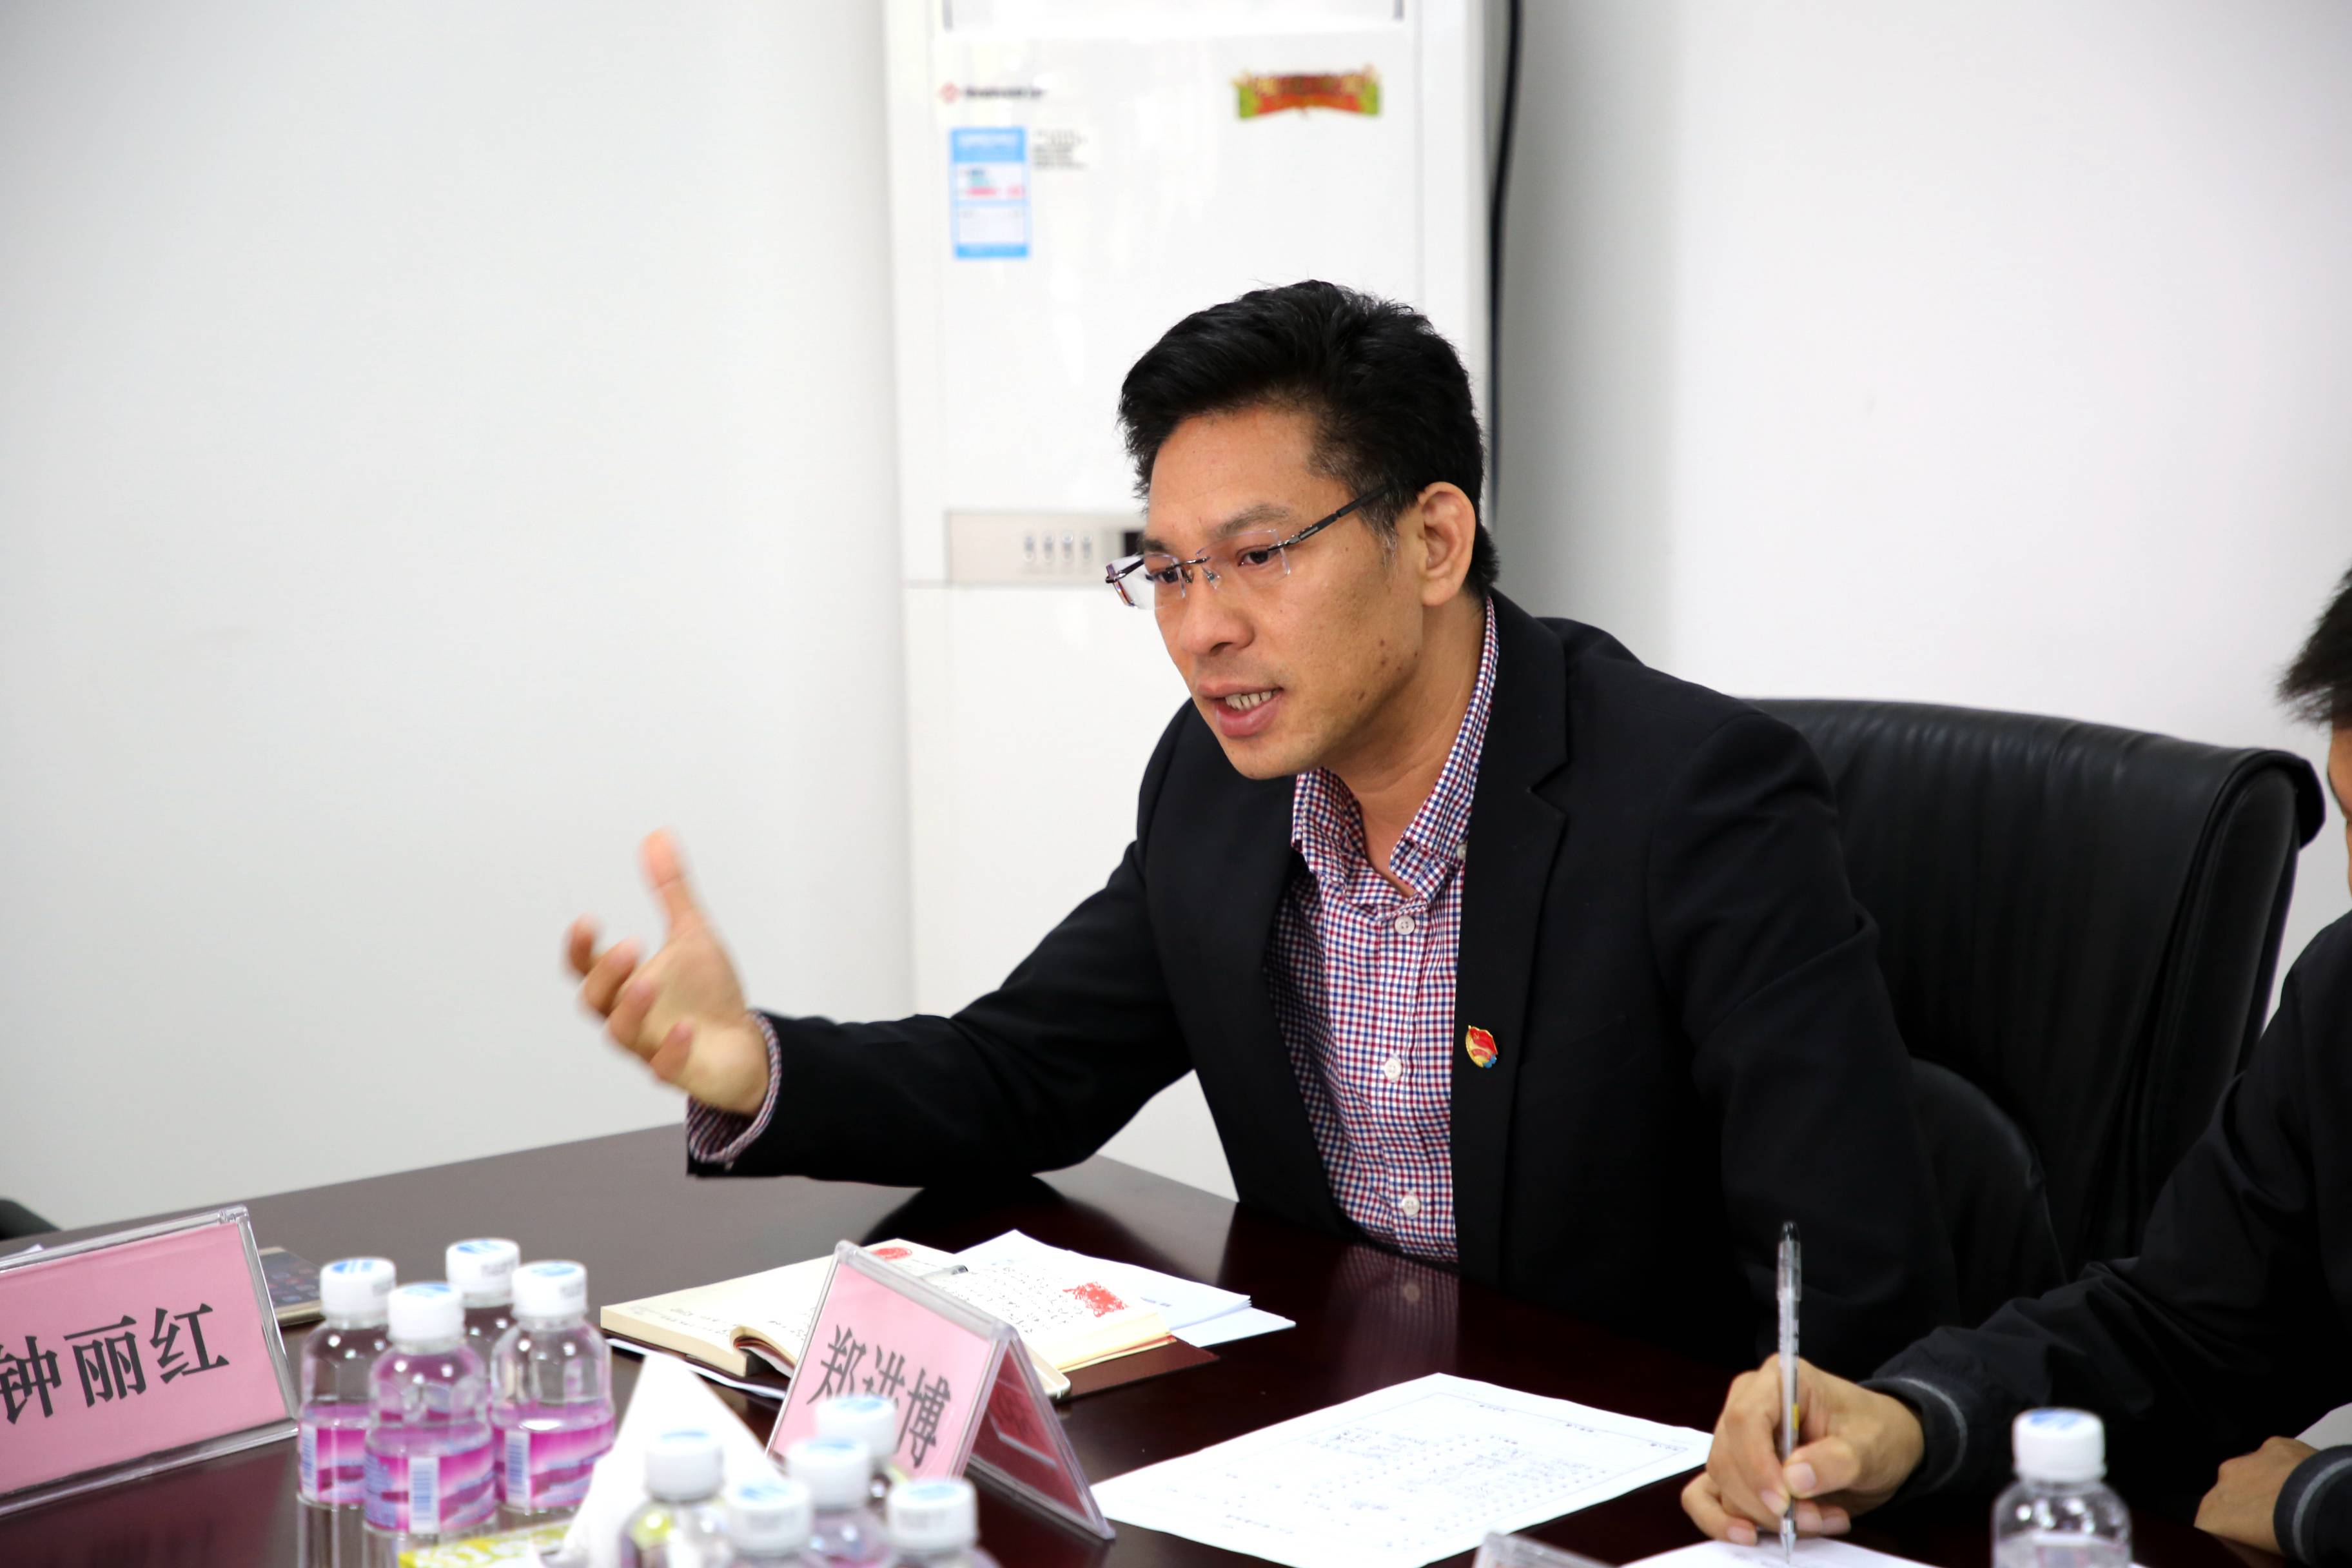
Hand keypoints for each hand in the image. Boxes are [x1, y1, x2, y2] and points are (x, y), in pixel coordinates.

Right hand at [567, 830, 769, 1114]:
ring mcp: (649, 1045)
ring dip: (631, 1008)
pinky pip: (664, 1067)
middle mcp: (628, 1015)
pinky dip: (672, 1048)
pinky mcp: (677, 1071)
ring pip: (621, 1035)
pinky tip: (688, 1026)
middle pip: (594, 1001)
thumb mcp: (691, 934)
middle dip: (606, 974)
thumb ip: (671, 891)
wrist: (741, 1043)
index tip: (589, 920)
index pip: (585, 966)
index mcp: (624, 983)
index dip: (579, 947)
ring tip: (650, 980)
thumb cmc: (707, 992)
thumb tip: (657, 836)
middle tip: (631, 945)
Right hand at [1682, 1355, 1926, 1545]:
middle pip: (1727, 1455)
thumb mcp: (1869, 1446)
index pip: (1745, 1418)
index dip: (1756, 1464)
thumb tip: (1792, 1481)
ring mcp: (1736, 1436)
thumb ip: (1834, 1461)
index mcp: (1777, 1381)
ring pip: (1721, 1481)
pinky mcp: (1736, 1468)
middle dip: (1765, 1500)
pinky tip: (1751, 1535)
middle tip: (1813, 1520)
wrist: (1881, 1444)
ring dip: (1763, 1515)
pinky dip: (1724, 1521)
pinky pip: (1706, 1495)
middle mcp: (1747, 1403)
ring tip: (1817, 1521)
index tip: (1783, 1502)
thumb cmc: (1875, 1432)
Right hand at [2196, 1436, 2313, 1554]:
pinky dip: (2287, 1468)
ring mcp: (2248, 1459)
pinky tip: (2304, 1483)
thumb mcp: (2255, 1552)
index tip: (2253, 1537)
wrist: (2315, 1507)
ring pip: (2253, 1472)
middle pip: (2232, 1493)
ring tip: (2293, 1502)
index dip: (2235, 1530)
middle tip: (2275, 1520)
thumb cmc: (2283, 1535)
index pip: (2214, 1522)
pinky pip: (2277, 1458)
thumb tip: (2254, 1540)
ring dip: (2268, 1484)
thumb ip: (2242, 1538)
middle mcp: (2223, 1480)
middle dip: (2249, 1503)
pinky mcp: (2274, 1445)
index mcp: (2211, 1512)